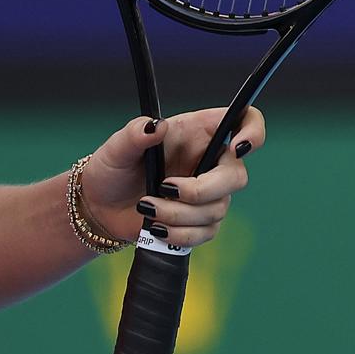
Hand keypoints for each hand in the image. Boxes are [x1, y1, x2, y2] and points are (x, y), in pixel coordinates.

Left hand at [79, 107, 265, 247]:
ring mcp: (209, 193)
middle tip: (165, 188)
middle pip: (237, 176)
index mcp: (198, 131)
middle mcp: (209, 160)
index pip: (244, 120)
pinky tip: (154, 228)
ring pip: (217, 209)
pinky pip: (205, 232)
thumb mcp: (116, 147)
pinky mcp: (201, 221)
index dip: (253, 131)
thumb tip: (156, 126)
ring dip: (178, 213)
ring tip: (146, 208)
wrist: (101, 206)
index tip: (237, 147)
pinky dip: (179, 234)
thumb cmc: (112, 168)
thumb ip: (135, 133)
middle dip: (202, 190)